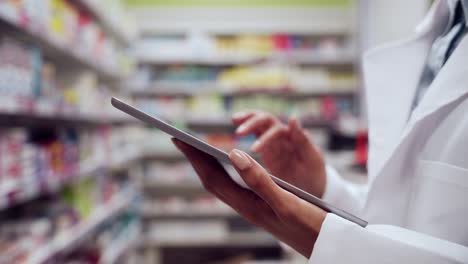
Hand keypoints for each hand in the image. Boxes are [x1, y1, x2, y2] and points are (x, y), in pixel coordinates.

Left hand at [172, 138, 326, 256]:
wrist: (327, 246)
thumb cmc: (309, 226)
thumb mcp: (286, 201)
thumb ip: (259, 179)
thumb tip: (233, 154)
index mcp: (248, 206)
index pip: (213, 178)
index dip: (195, 158)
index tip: (178, 140)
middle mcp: (247, 207)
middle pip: (214, 180)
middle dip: (196, 160)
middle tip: (181, 140)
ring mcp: (254, 208)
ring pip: (224, 184)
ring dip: (209, 165)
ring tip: (199, 150)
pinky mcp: (263, 208)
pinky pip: (236, 187)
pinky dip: (227, 171)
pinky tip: (230, 166)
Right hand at [233, 111, 325, 197]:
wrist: (310, 188)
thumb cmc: (314, 174)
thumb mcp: (313, 161)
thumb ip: (303, 141)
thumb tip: (293, 117)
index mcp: (295, 139)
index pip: (280, 132)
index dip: (267, 136)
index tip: (255, 148)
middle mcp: (284, 135)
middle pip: (267, 121)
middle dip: (252, 124)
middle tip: (239, 134)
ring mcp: (274, 140)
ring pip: (259, 123)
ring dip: (247, 121)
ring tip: (234, 121)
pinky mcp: (265, 146)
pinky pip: (254, 132)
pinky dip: (245, 127)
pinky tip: (235, 129)